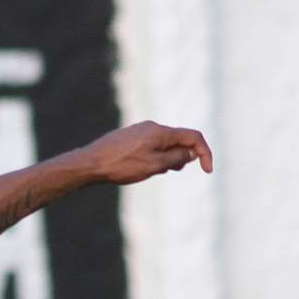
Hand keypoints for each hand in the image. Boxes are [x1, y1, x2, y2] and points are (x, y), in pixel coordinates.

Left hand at [82, 122, 213, 185]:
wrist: (91, 162)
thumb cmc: (122, 165)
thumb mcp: (155, 165)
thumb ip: (176, 158)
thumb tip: (191, 153)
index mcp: (161, 132)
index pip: (193, 137)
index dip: (205, 153)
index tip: (208, 171)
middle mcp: (153, 127)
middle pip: (180, 140)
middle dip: (183, 157)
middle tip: (169, 171)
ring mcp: (141, 131)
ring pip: (165, 144)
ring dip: (168, 158)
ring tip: (153, 171)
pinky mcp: (131, 137)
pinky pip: (152, 146)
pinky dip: (157, 157)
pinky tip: (143, 168)